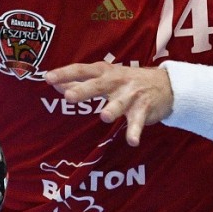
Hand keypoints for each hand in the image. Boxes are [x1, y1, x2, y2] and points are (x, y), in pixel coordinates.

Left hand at [45, 62, 172, 146]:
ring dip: (112, 109)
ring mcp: (131, 95)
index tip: (48, 78)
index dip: (64, 73)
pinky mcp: (143, 109)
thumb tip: (54, 83)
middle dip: (83, 90)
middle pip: (97, 85)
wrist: (165, 84)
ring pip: (119, 103)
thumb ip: (79, 81)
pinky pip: (137, 122)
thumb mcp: (104, 77)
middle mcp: (116, 81)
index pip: (81, 70)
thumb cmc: (125, 81)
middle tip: (68, 96)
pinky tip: (131, 141)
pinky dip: (134, 132)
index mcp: (104, 71)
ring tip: (104, 117)